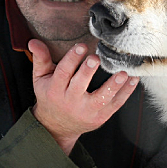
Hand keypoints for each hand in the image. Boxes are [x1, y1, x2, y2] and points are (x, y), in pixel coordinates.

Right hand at [28, 39, 139, 154]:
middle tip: (95, 58)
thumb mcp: (40, 78)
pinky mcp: (100, 117)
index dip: (71, 59)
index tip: (81, 46)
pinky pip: (115, 105)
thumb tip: (34, 41)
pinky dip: (126, 92)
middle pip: (79, 86)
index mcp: (55, 90)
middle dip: (87, 72)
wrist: (57, 126)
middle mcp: (70, 102)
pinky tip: (133, 79)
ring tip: (122, 74)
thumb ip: (40, 59)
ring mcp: (87, 111)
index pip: (63, 73)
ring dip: (113, 86)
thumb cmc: (50, 96)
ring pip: (100, 99)